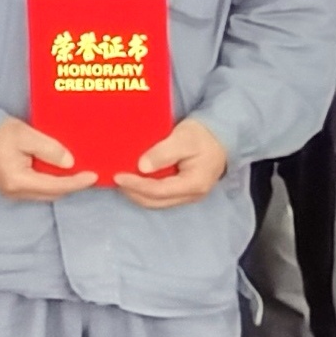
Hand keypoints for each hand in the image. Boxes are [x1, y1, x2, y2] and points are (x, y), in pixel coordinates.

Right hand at [0, 118, 91, 199]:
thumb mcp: (26, 135)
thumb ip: (49, 149)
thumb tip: (69, 163)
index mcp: (18, 180)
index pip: (55, 186)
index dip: (76, 182)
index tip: (93, 176)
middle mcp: (15, 192)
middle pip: (52, 193)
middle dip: (71, 185)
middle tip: (87, 174)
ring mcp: (12, 193)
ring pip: (45, 193)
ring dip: (61, 184)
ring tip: (75, 172)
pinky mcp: (11, 188)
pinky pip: (37, 189)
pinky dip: (50, 182)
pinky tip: (57, 172)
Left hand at [112, 116, 231, 209]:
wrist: (220, 136)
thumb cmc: (203, 135)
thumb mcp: (183, 138)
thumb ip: (163, 153)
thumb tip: (141, 167)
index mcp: (194, 183)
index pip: (159, 190)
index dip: (136, 185)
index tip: (118, 176)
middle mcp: (192, 195)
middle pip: (156, 201)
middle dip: (133, 192)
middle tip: (115, 179)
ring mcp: (188, 195)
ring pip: (157, 201)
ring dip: (137, 193)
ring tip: (121, 180)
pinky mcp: (183, 191)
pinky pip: (160, 196)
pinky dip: (145, 190)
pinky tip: (134, 180)